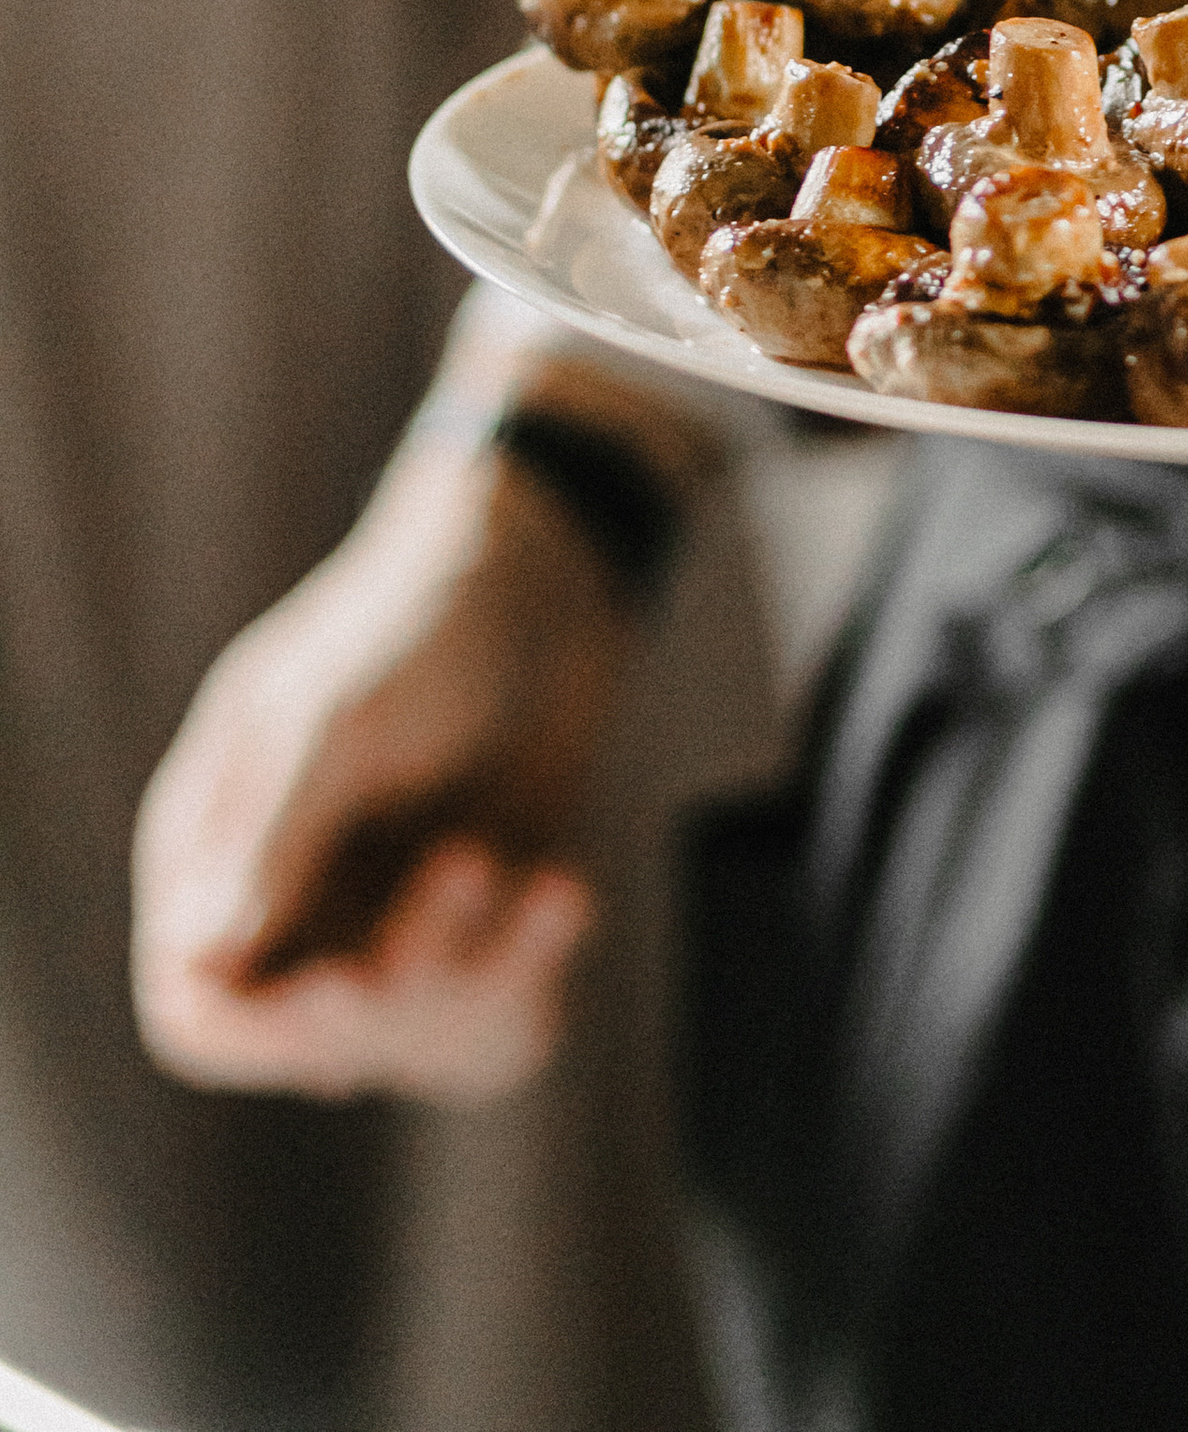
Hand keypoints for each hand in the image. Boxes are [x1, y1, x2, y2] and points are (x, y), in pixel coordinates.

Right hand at [132, 431, 633, 1101]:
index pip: (197, 1004)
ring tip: (543, 877)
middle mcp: (292, 898)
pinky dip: (535, 966)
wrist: (548, 576)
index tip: (345, 989)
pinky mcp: (472, 926)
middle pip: (311, 1036)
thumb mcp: (343, 716)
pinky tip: (565, 890)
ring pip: (412, 1037)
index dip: (263, 1030)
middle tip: (468, 864)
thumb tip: (202, 956)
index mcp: (217, 845)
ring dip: (480, 974)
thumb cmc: (424, 621)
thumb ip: (276, 836)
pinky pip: (493, 1014)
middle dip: (396, 982)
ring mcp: (382, 918)